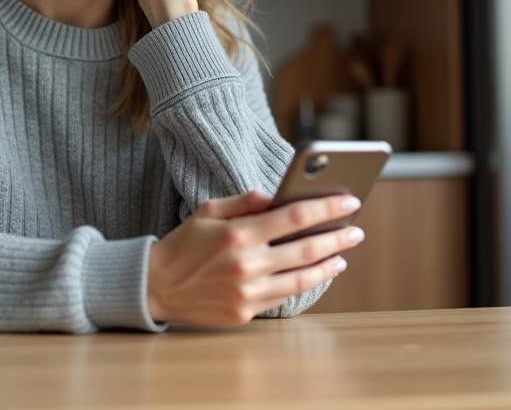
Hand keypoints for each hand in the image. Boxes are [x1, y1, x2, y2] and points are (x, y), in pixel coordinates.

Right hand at [146, 191, 363, 325]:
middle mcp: (246, 265)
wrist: (155, 287)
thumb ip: (244, 202)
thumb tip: (277, 197)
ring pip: (301, 278)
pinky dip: (303, 283)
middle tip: (356, 231)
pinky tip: (313, 273)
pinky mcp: (245, 313)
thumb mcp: (208, 211)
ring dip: (327, 265)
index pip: (294, 216)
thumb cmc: (183, 245)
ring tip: (341, 255)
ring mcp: (248, 293)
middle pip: (306, 249)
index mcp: (238, 234)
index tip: (349, 202)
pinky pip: (283, 297)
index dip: (326, 208)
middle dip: (337, 238)